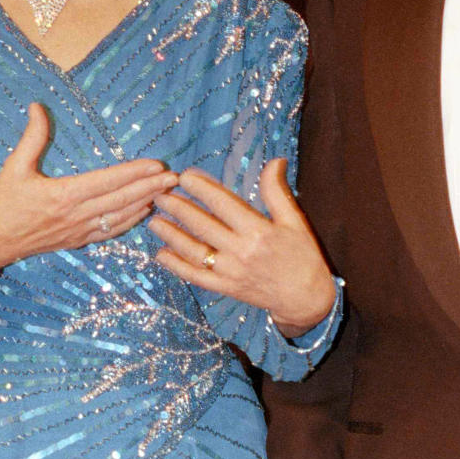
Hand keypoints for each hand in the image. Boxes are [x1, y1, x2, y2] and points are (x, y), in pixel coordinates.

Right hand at [0, 102, 177, 282]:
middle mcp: (75, 215)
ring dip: (145, 203)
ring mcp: (79, 231)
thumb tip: (37, 106)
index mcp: (63, 195)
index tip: (155, 164)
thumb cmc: (2, 204)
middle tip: (173, 177)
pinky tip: (144, 212)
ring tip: (166, 192)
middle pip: (121, 200)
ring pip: (120, 217)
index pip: (107, 182)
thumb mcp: (14, 167)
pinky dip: (130, 221)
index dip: (134, 173)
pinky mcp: (78, 241)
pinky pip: (110, 232)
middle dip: (150, 187)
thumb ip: (31, 137)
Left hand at [149, 160, 334, 333]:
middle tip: (160, 194)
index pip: (223, 205)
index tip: (185, 176)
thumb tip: (274, 160)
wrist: (306, 298)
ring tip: (154, 220)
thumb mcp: (294, 221)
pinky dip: (176, 266)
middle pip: (202, 225)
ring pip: (193, 251)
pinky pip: (195, 276)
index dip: (202, 189)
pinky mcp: (225, 288)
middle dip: (178, 208)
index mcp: (258, 231)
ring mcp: (230, 272)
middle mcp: (240, 252)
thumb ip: (277, 191)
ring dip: (171, 234)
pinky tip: (161, 253)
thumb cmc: (302, 255)